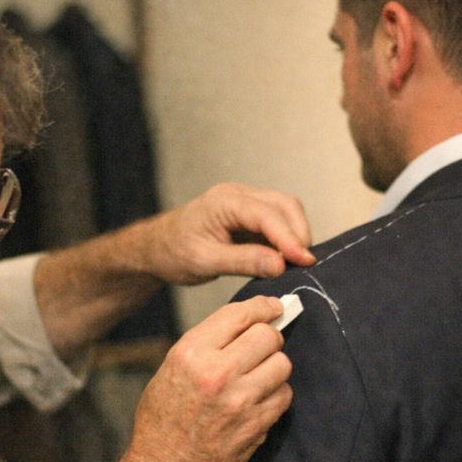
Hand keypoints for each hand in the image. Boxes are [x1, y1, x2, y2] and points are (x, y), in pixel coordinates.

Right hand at [123, 295, 292, 461]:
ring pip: (282, 365)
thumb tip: (252, 320)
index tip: (274, 307)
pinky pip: (284, 396)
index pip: (240, 315)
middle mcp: (217, 373)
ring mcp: (240, 401)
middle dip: (269, 339)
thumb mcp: (174, 366)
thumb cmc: (166, 414)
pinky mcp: (256, 424)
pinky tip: (258, 400)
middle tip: (262, 347)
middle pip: (268, 337)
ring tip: (257, 377)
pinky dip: (276, 394)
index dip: (263, 307)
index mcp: (191, 353)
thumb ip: (211, 342)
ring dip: (274, 368)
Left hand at [146, 182, 314, 284]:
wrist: (157, 248)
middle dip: (299, 234)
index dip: (290, 238)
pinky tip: (286, 259)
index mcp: (225, 201)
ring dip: (295, 235)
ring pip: (285, 210)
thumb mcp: (205, 261)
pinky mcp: (250, 215)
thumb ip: (244, 261)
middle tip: (305, 266)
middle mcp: (239, 195)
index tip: (305, 261)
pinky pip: (278, 221)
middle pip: (284, 205)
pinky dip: (287, 239)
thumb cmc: (174, 252)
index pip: (268, 215)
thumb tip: (282, 265)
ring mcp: (246, 202)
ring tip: (297, 264)